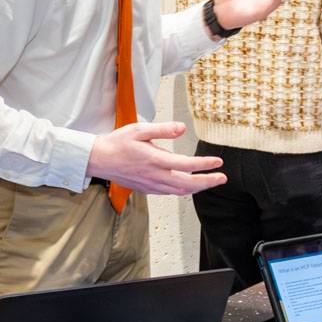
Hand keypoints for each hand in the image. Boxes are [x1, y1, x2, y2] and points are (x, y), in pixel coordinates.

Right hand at [85, 122, 225, 195]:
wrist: (99, 160)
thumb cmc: (118, 143)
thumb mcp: (139, 129)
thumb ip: (163, 129)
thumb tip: (182, 128)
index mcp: (155, 160)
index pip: (186, 165)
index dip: (205, 165)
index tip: (218, 161)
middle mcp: (155, 176)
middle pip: (188, 184)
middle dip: (207, 182)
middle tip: (222, 177)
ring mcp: (151, 185)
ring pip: (180, 191)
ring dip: (198, 188)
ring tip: (210, 182)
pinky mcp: (147, 189)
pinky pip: (170, 193)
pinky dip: (184, 190)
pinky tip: (189, 185)